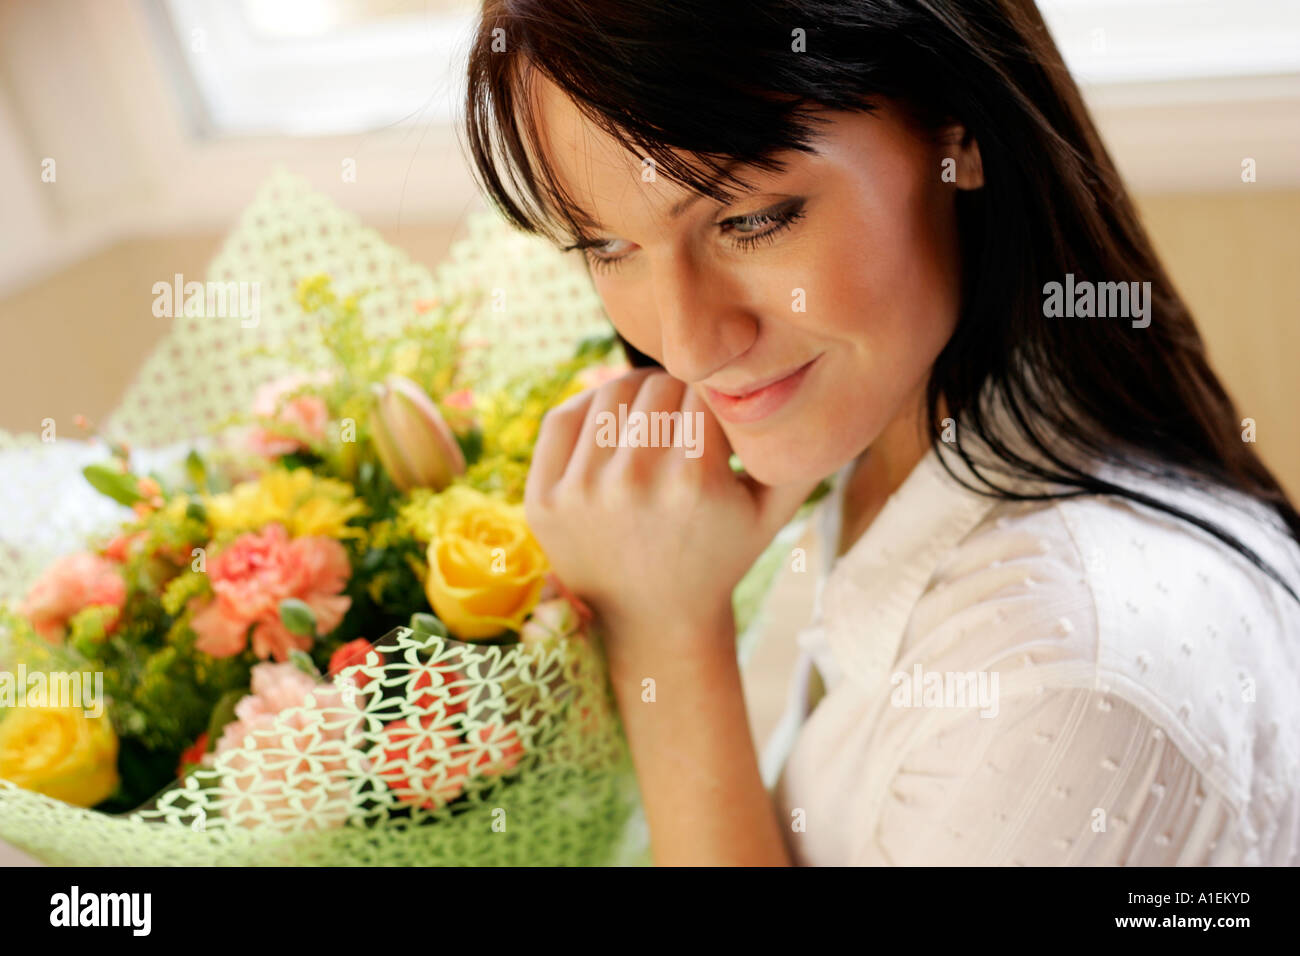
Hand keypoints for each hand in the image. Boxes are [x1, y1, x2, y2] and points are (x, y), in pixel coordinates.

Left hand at [525, 367, 817, 649]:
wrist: (654, 622)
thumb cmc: (719, 555)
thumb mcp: (771, 513)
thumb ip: (803, 453)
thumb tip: (835, 395)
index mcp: (693, 483)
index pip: (704, 389)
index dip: (717, 395)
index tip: (719, 417)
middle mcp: (632, 483)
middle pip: (657, 385)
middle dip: (677, 395)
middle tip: (686, 420)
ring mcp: (581, 491)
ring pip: (610, 394)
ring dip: (634, 397)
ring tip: (652, 421)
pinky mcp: (543, 499)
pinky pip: (563, 417)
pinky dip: (588, 410)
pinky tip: (611, 428)